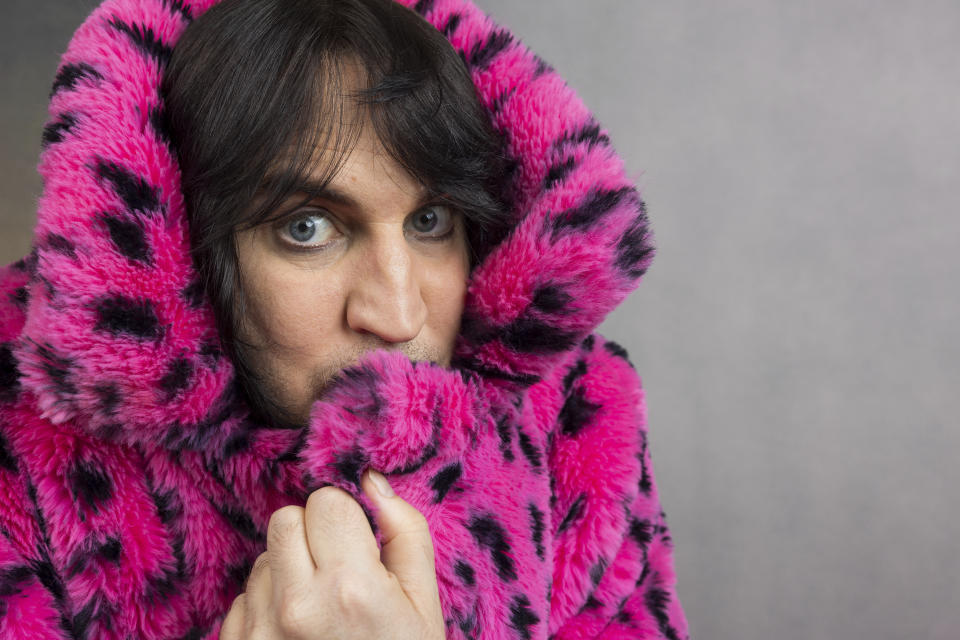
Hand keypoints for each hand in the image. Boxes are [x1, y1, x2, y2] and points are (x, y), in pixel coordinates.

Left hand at [220, 470, 444, 639]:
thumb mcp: (423, 604)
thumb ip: (405, 532)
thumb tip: (371, 481)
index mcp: (351, 587)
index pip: (325, 500)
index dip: (346, 519)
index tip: (359, 545)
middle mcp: (297, 606)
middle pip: (286, 518)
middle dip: (313, 535)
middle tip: (338, 572)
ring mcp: (260, 633)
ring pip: (263, 556)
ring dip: (288, 570)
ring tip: (319, 610)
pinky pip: (243, 598)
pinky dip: (267, 606)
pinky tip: (296, 634)